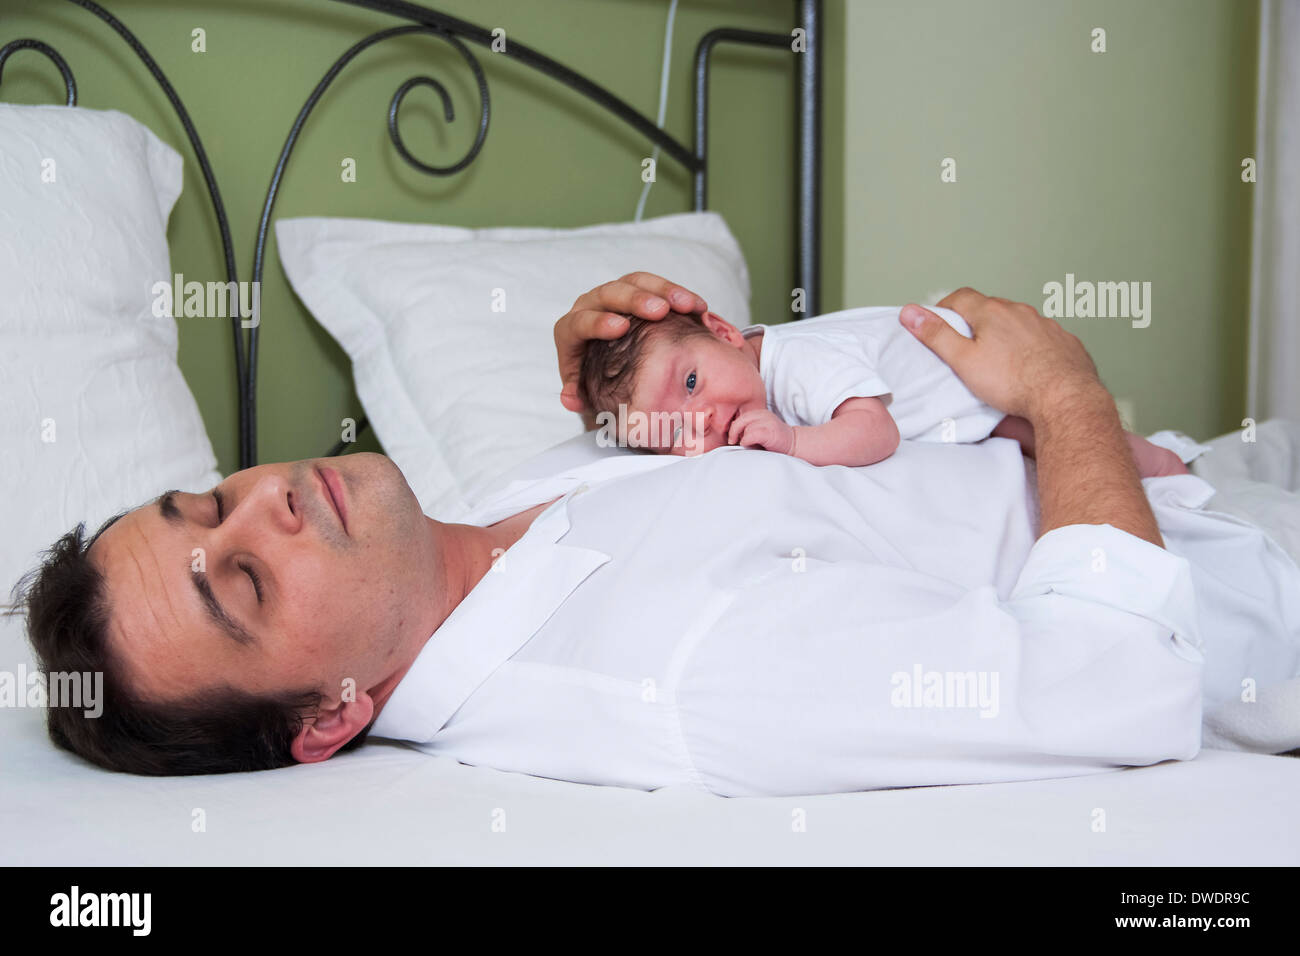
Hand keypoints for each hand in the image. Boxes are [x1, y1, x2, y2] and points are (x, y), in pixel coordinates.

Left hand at [555, 272, 707, 414]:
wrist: (603, 361)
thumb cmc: (590, 375)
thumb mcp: (582, 387)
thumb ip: (576, 394)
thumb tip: (571, 399)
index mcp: (571, 329)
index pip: (580, 321)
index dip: (598, 322)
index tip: (620, 327)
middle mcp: (591, 305)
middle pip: (610, 293)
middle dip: (636, 300)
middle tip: (660, 310)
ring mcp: (615, 294)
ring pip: (637, 282)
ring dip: (665, 291)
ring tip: (688, 305)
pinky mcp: (638, 289)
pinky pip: (658, 285)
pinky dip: (679, 294)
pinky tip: (699, 307)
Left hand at [728, 408, 795, 454]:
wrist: (794, 444)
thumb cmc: (774, 442)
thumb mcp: (759, 430)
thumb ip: (747, 429)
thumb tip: (730, 436)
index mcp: (759, 413)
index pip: (739, 417)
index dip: (733, 428)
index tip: (733, 438)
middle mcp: (763, 415)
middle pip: (739, 421)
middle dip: (733, 433)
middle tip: (733, 442)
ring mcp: (767, 422)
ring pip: (744, 428)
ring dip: (742, 438)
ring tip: (747, 444)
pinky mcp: (769, 431)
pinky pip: (750, 435)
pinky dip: (746, 441)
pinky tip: (750, 445)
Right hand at [898, 288, 1102, 420]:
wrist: (1064, 397)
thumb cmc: (1012, 382)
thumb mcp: (963, 361)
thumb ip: (936, 335)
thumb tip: (910, 312)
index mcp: (992, 312)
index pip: (962, 296)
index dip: (947, 306)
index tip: (940, 319)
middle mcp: (1020, 312)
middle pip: (991, 307)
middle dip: (976, 320)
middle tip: (966, 342)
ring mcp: (1046, 325)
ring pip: (1019, 321)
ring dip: (1006, 332)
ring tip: (998, 357)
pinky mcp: (1065, 341)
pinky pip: (1043, 337)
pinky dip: (1032, 345)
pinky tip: (1030, 365)